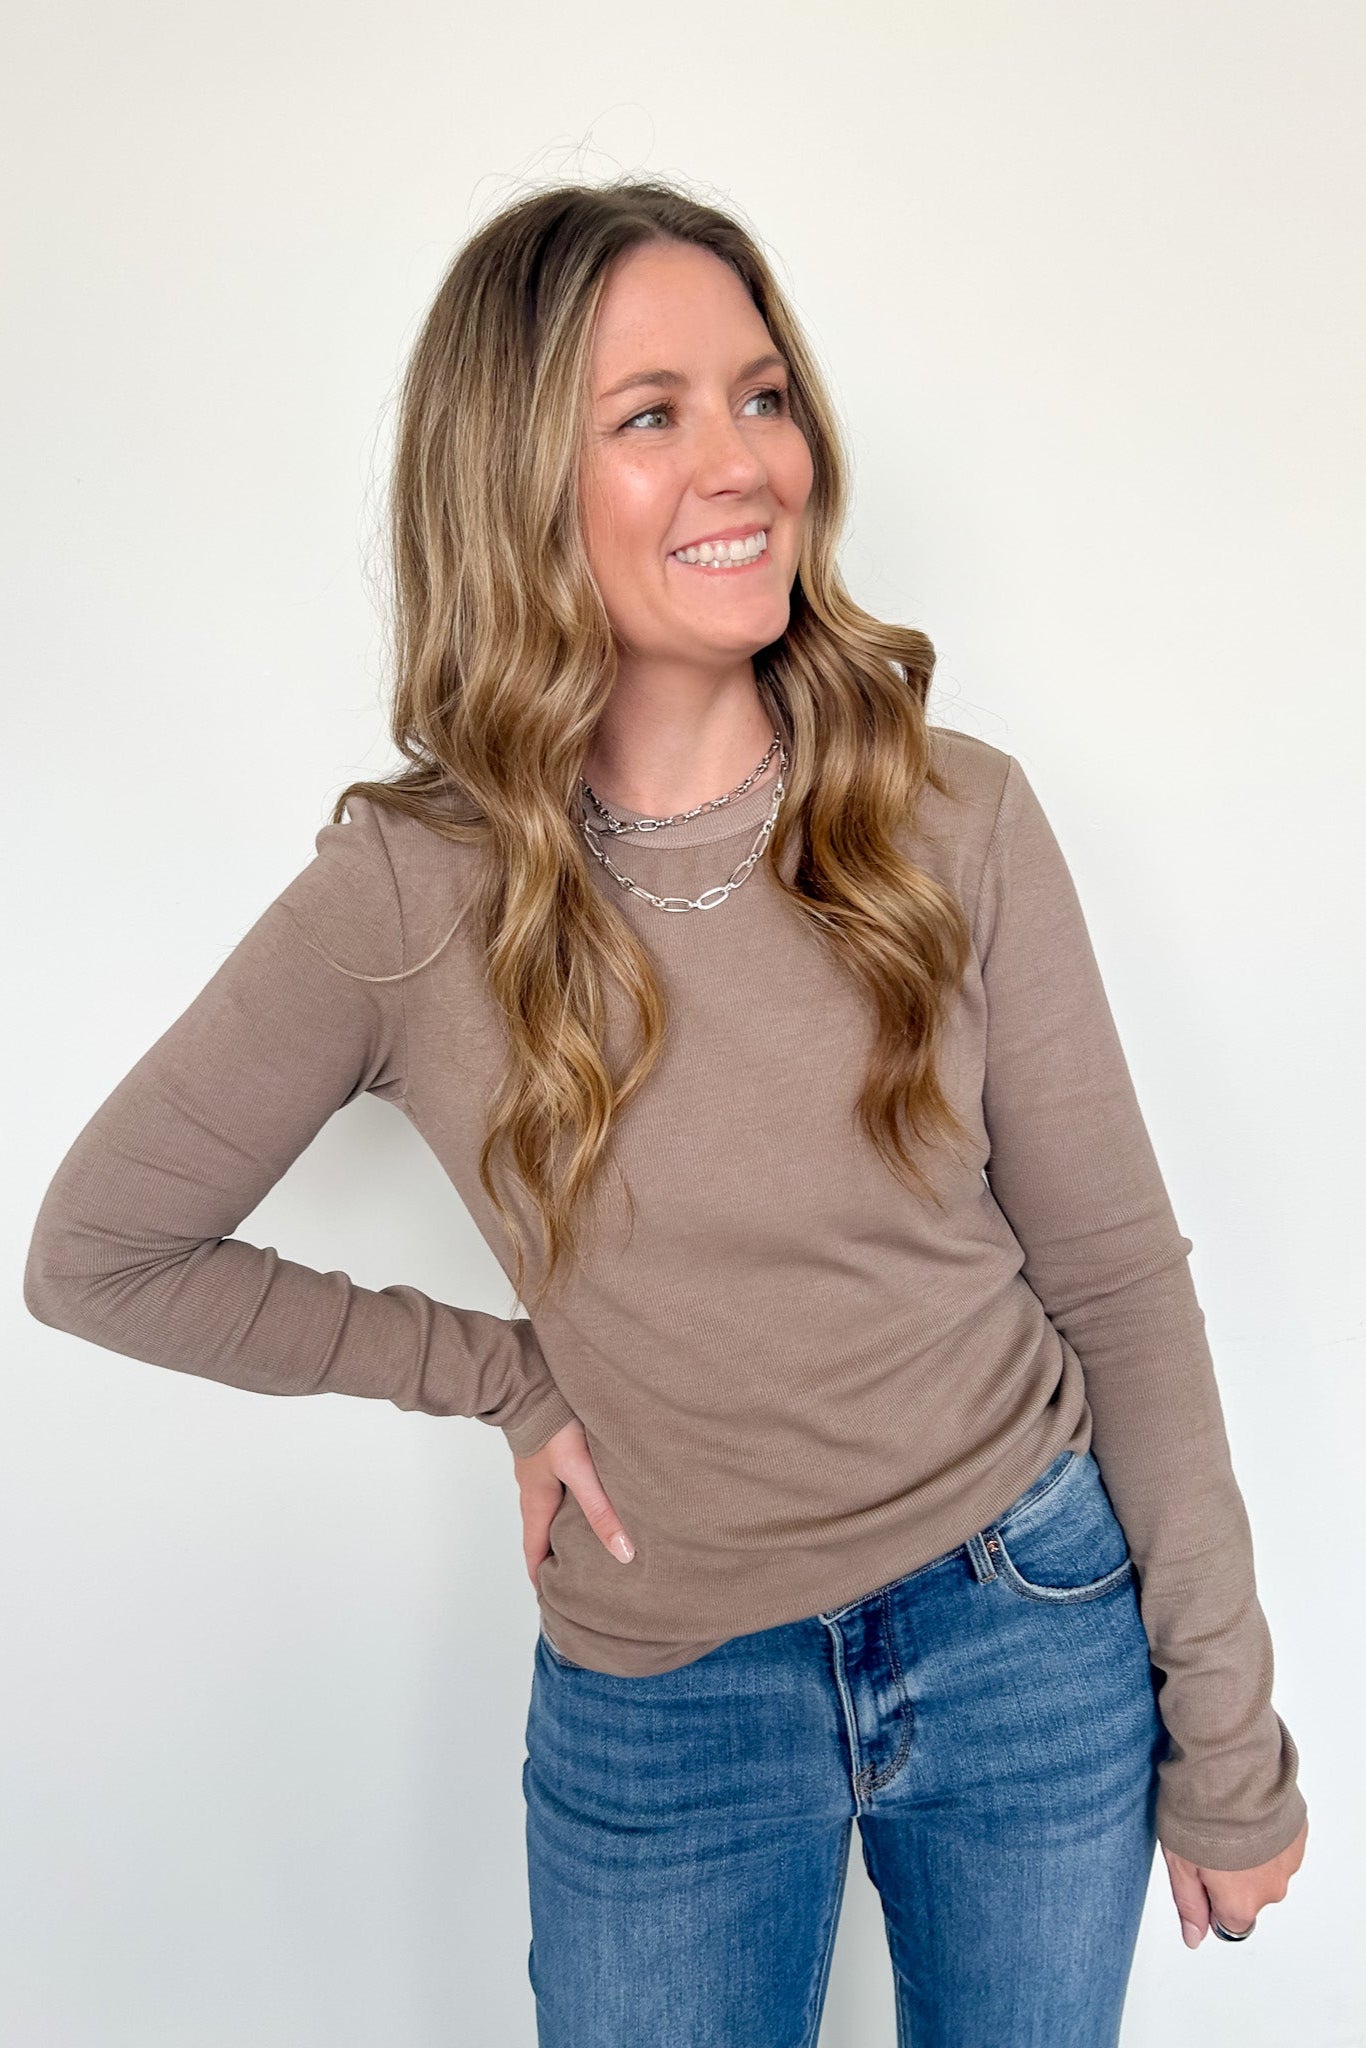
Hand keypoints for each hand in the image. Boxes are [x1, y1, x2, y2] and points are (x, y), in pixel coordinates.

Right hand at [512, 1415, 634, 1590]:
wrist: (532, 1379)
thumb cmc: (552, 1426)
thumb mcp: (579, 1472)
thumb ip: (600, 1510)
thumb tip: (623, 1553)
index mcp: (536, 1501)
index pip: (534, 1552)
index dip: (541, 1578)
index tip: (550, 1601)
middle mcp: (535, 1488)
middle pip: (544, 1532)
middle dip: (556, 1556)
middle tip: (575, 1576)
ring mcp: (541, 1468)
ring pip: (554, 1507)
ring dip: (567, 1526)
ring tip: (590, 1540)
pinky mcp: (551, 1448)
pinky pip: (562, 1483)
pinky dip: (575, 1498)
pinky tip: (594, 1494)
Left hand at [1162, 1816, 1307, 1946]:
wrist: (1230, 1770)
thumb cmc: (1200, 1816)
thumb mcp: (1179, 1863)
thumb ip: (1190, 1905)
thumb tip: (1194, 1938)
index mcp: (1241, 1903)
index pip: (1229, 1924)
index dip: (1210, 1901)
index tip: (1199, 1875)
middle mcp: (1271, 1890)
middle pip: (1249, 1895)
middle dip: (1230, 1875)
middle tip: (1209, 1842)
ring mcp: (1288, 1862)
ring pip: (1265, 1868)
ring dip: (1250, 1854)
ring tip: (1228, 1824)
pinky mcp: (1298, 1835)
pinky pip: (1280, 1845)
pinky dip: (1266, 1835)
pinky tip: (1248, 1814)